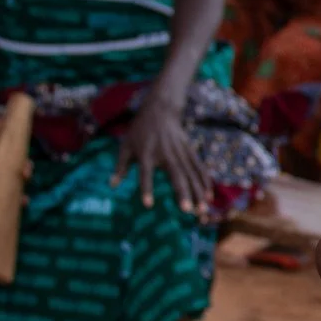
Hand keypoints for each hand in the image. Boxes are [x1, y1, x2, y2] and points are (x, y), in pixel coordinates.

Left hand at [115, 93, 211, 213]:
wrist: (160, 110)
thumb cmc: (139, 131)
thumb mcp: (125, 146)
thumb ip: (120, 166)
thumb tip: (112, 186)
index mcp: (146, 154)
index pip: (145, 174)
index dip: (146, 189)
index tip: (148, 205)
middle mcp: (165, 153)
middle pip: (176, 175)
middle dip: (183, 193)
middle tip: (187, 210)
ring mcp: (179, 151)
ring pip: (191, 173)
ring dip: (197, 191)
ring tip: (202, 209)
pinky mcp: (189, 150)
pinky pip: (198, 167)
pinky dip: (204, 181)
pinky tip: (209, 196)